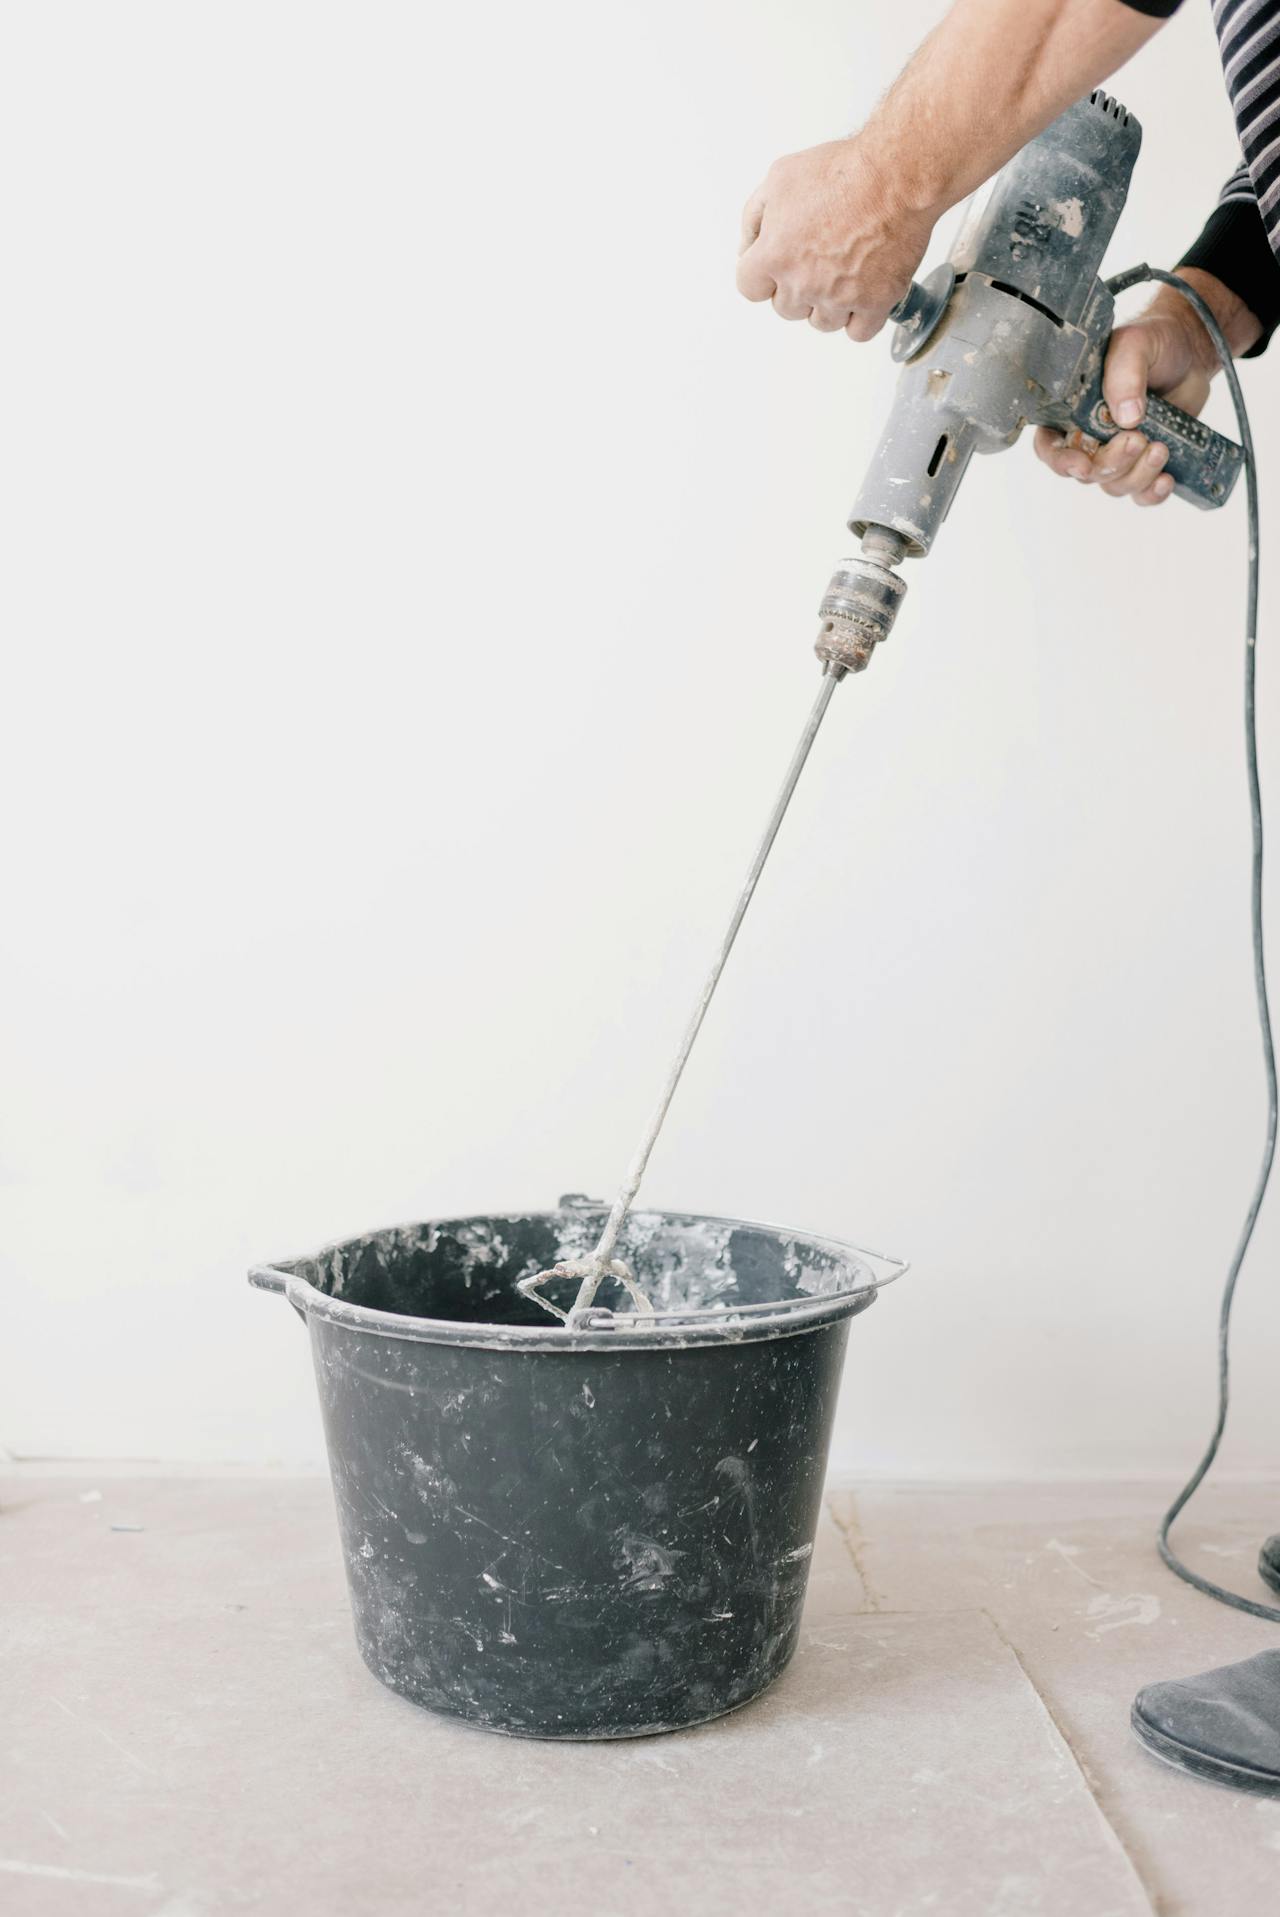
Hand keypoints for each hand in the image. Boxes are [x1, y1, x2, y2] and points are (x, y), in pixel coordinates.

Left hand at [736, 136, 933, 342]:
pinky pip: (858, 332)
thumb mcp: (780, 177)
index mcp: (774, 255)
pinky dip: (859, 318)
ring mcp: (839, 297)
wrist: (895, 175)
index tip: (779, 264)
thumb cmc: (842, 171)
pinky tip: (863, 294)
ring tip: (843, 272)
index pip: (750, 288)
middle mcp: (803, 284)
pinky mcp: (875, 303)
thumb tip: (747, 249)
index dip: (763, 275)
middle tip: (818, 259)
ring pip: (821, 323)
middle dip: (797, 287)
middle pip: (786, 309)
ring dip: (828, 304)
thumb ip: (754, 218)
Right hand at [1033, 285, 1214, 506]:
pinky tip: (1166, 479)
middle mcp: (1090, 436)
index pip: (1050, 446)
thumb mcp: (1135, 345)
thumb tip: (1126, 417)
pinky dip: (1152, 494)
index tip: (1082, 463)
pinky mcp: (1145, 463)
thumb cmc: (1155, 342)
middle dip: (1112, 463)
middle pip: (1086, 472)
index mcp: (1073, 410)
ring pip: (1115, 486)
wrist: (1192, 351)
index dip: (1060, 460)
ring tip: (1161, 448)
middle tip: (1138, 439)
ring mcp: (1118, 452)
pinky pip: (1141, 494)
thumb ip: (1124, 375)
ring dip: (1137, 475)